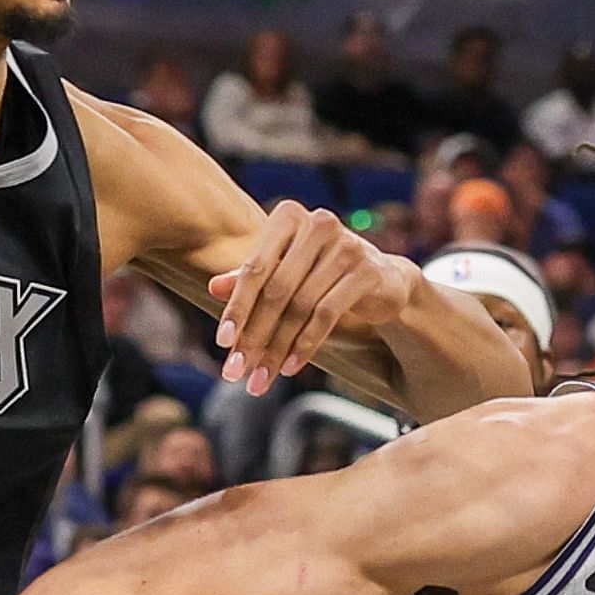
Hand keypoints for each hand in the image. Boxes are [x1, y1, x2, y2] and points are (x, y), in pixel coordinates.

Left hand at [209, 203, 415, 390]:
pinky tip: (290, 367)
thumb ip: (252, 276)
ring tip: (262, 377)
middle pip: (276, 290)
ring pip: (300, 306)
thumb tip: (213, 287)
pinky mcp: (367, 272)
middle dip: (254, 335)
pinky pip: (327, 314)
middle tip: (237, 371)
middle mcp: (318, 224)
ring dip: (277, 348)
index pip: (255, 268)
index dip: (237, 307)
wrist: (381, 278)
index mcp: (290, 217)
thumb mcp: (284, 270)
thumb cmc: (321, 272)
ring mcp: (346, 246)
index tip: (221, 343)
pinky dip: (306, 344)